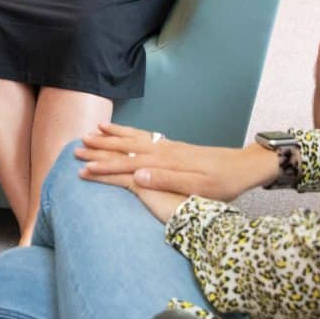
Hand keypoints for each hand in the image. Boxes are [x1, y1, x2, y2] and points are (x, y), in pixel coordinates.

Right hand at [75, 122, 277, 201]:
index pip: (126, 164)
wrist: (243, 166)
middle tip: (76, 148)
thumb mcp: (197, 187)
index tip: (82, 170)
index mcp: (164, 163)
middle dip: (99, 149)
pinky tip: (124, 133)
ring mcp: (168, 146)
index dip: (103, 167)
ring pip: (132, 139)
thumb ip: (166, 180)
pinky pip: (144, 136)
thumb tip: (136, 175)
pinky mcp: (174, 146)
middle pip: (124, 148)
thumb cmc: (223, 183)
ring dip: (111, 137)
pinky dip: (129, 133)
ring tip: (92, 132)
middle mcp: (162, 151)